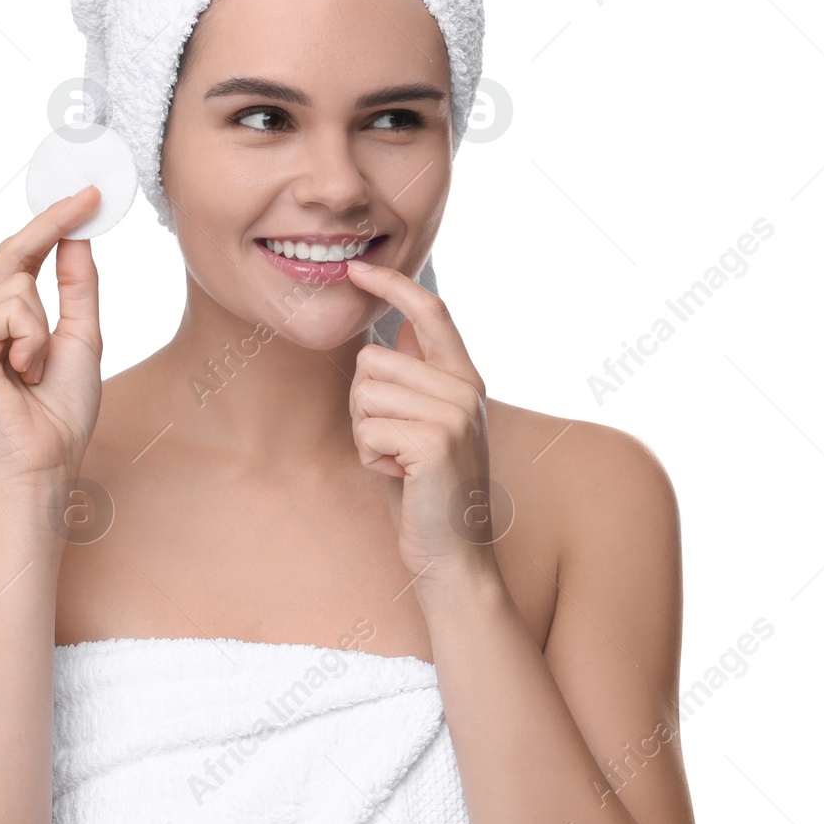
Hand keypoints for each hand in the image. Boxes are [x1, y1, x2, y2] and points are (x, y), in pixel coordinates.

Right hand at [0, 186, 102, 489]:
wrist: (45, 461)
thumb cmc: (61, 410)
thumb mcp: (81, 336)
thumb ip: (76, 287)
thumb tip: (78, 237)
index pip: (22, 257)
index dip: (52, 223)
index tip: (87, 196)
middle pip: (12, 253)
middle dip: (52, 224)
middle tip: (91, 196)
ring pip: (17, 284)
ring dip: (44, 326)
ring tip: (35, 369)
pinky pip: (11, 308)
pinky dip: (32, 341)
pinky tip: (23, 374)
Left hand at [343, 256, 498, 587]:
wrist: (453, 555)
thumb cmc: (429, 492)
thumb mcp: (427, 426)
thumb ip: (419, 379)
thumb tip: (397, 330)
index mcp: (464, 378)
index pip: (431, 310)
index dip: (393, 282)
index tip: (358, 267)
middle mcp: (464, 388)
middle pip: (372, 361)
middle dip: (362, 404)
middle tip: (392, 444)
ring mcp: (453, 413)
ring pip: (364, 393)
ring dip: (365, 434)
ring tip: (398, 462)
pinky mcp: (434, 441)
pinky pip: (367, 428)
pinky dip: (370, 456)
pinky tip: (398, 477)